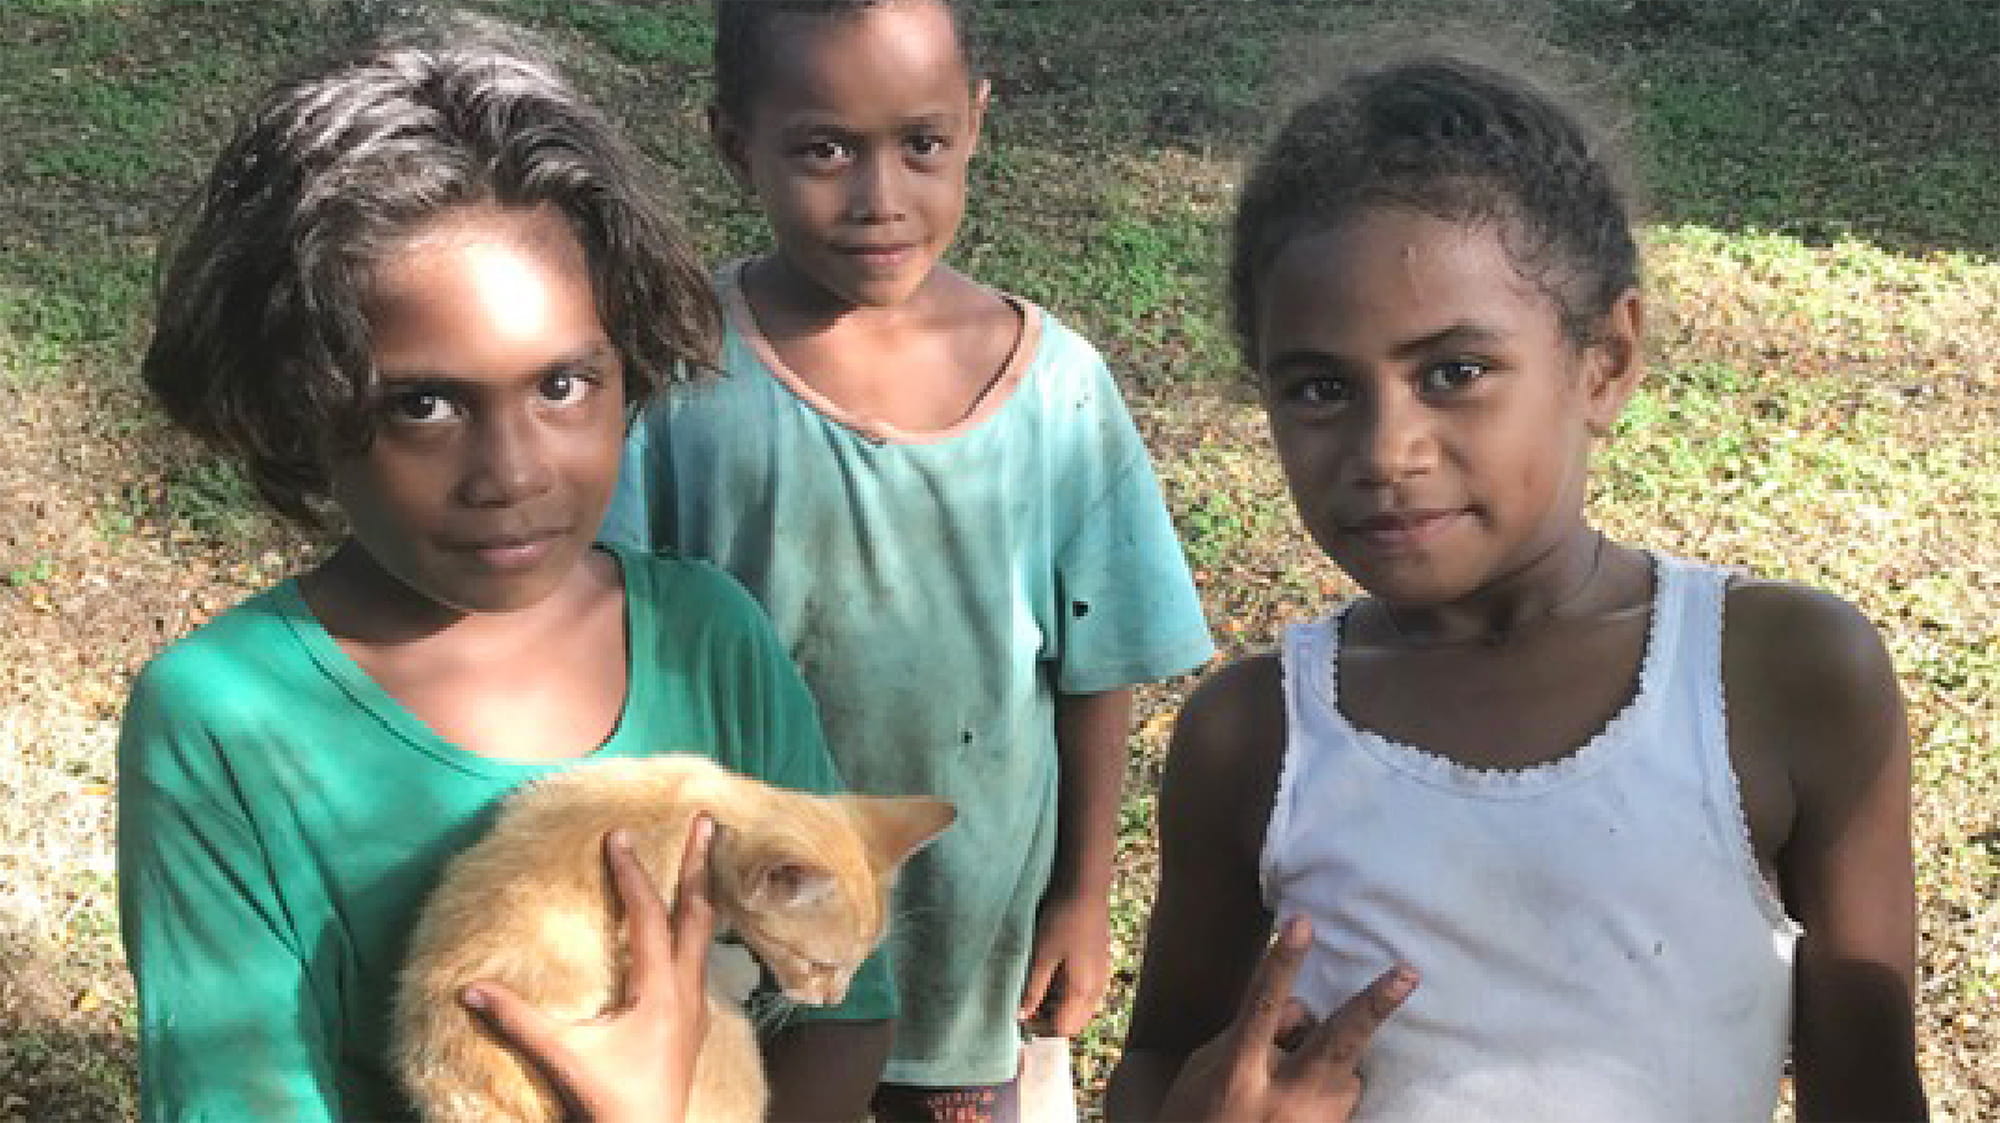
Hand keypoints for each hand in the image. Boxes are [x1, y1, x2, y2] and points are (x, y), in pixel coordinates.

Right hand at [463, 817, 717, 1122]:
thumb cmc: (608, 1099)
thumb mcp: (562, 1056)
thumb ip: (518, 1020)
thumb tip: (469, 989)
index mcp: (659, 990)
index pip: (647, 917)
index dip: (632, 874)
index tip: (620, 834)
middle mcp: (687, 990)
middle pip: (699, 913)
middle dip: (700, 864)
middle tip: (706, 821)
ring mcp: (698, 1006)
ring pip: (707, 936)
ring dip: (704, 894)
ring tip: (707, 858)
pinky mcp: (696, 1021)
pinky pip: (704, 960)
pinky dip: (701, 930)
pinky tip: (695, 927)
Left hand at [1018, 890, 1111, 1036]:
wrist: (1086, 889)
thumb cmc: (1063, 920)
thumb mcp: (1042, 955)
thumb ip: (1033, 989)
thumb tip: (1021, 1017)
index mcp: (1083, 991)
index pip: (1064, 1029)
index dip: (1041, 1031)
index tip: (1020, 1021)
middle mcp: (1097, 990)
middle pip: (1075, 1023)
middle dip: (1051, 1022)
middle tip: (1026, 1008)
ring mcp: (1101, 978)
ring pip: (1080, 1009)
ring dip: (1059, 1009)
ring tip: (1034, 993)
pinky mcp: (1099, 966)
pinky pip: (1083, 994)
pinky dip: (1066, 995)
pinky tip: (1050, 979)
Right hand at [1158, 917, 1415, 1122]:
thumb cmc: (1195, 1116)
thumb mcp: (1209, 1068)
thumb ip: (1252, 1034)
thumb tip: (1299, 1008)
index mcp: (1239, 1074)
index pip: (1264, 1006)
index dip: (1283, 962)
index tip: (1302, 923)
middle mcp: (1282, 1100)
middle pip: (1336, 1041)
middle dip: (1375, 1006)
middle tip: (1408, 973)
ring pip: (1344, 1071)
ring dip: (1329, 1065)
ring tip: (1288, 1089)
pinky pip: (1342, 1100)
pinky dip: (1328, 1092)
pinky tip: (1297, 1109)